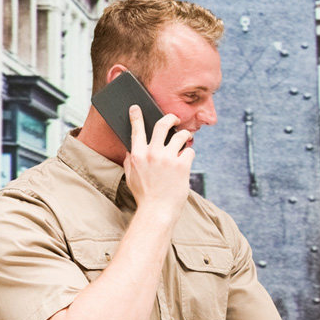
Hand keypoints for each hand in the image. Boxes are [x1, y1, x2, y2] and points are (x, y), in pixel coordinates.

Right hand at [123, 104, 193, 224]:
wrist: (157, 211)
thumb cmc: (145, 196)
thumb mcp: (131, 177)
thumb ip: (130, 161)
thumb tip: (131, 149)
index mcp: (137, 155)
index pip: (136, 130)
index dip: (137, 116)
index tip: (137, 107)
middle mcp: (152, 153)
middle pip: (162, 124)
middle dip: (171, 118)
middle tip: (175, 119)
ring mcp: (167, 158)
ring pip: (180, 136)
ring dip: (185, 136)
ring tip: (186, 140)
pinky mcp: (182, 165)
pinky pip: (190, 151)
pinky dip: (190, 154)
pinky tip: (187, 160)